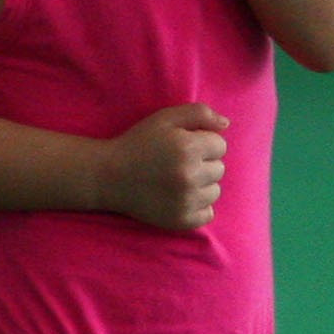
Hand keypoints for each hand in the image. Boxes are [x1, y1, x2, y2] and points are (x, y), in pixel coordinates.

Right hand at [100, 103, 228, 229]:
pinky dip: (197, 207)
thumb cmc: (138, 143)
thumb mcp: (165, 118)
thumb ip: (199, 113)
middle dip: (202, 164)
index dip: (202, 143)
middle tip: (176, 164)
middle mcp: (190, 176)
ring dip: (201, 186)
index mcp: (189, 148)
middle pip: (219, 169)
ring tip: (176, 181)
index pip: (220, 146)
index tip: (182, 146)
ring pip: (215, 192)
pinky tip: (179, 198)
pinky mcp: (180, 220)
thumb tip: (226, 125)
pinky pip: (207, 214)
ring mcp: (186, 201)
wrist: (107, 176)